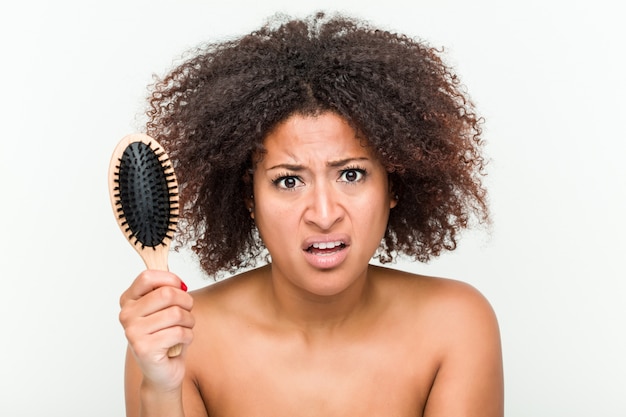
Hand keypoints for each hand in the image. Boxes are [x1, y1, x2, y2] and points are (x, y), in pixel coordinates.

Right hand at [119, 270, 193, 391]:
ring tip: (184, 328)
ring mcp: (133, 332)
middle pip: (167, 293)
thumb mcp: (164, 308)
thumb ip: (166, 290)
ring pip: (176, 313)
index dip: (170, 279)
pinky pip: (179, 332)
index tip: (180, 288)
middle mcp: (126, 315)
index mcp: (128, 300)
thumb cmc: (166, 335)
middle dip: (186, 302)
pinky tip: (180, 343)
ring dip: (189, 321)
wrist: (162, 371)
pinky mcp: (144, 348)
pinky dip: (188, 336)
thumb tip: (179, 283)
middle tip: (187, 312)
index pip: (148, 277)